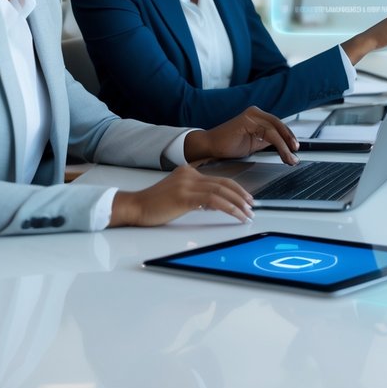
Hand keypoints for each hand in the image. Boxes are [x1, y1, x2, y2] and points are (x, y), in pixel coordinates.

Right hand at [110, 164, 253, 226]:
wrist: (134, 207)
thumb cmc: (154, 205)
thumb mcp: (178, 195)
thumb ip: (196, 195)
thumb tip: (215, 204)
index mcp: (188, 172)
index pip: (219, 179)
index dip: (236, 189)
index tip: (246, 198)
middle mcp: (189, 174)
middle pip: (223, 183)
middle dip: (241, 196)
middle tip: (252, 206)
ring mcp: (187, 184)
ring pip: (221, 191)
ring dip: (238, 204)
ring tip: (247, 214)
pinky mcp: (184, 196)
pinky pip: (213, 201)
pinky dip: (228, 208)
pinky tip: (235, 215)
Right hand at [184, 106, 299, 164]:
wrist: (209, 146)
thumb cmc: (228, 146)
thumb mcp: (254, 143)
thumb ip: (266, 141)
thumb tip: (283, 146)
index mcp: (257, 116)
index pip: (278, 124)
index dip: (288, 136)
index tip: (295, 148)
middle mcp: (255, 113)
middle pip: (279, 125)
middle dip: (290, 140)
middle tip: (296, 153)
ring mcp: (251, 115)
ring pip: (275, 130)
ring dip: (286, 146)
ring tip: (290, 158)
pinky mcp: (247, 121)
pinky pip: (269, 133)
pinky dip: (279, 145)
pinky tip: (283, 154)